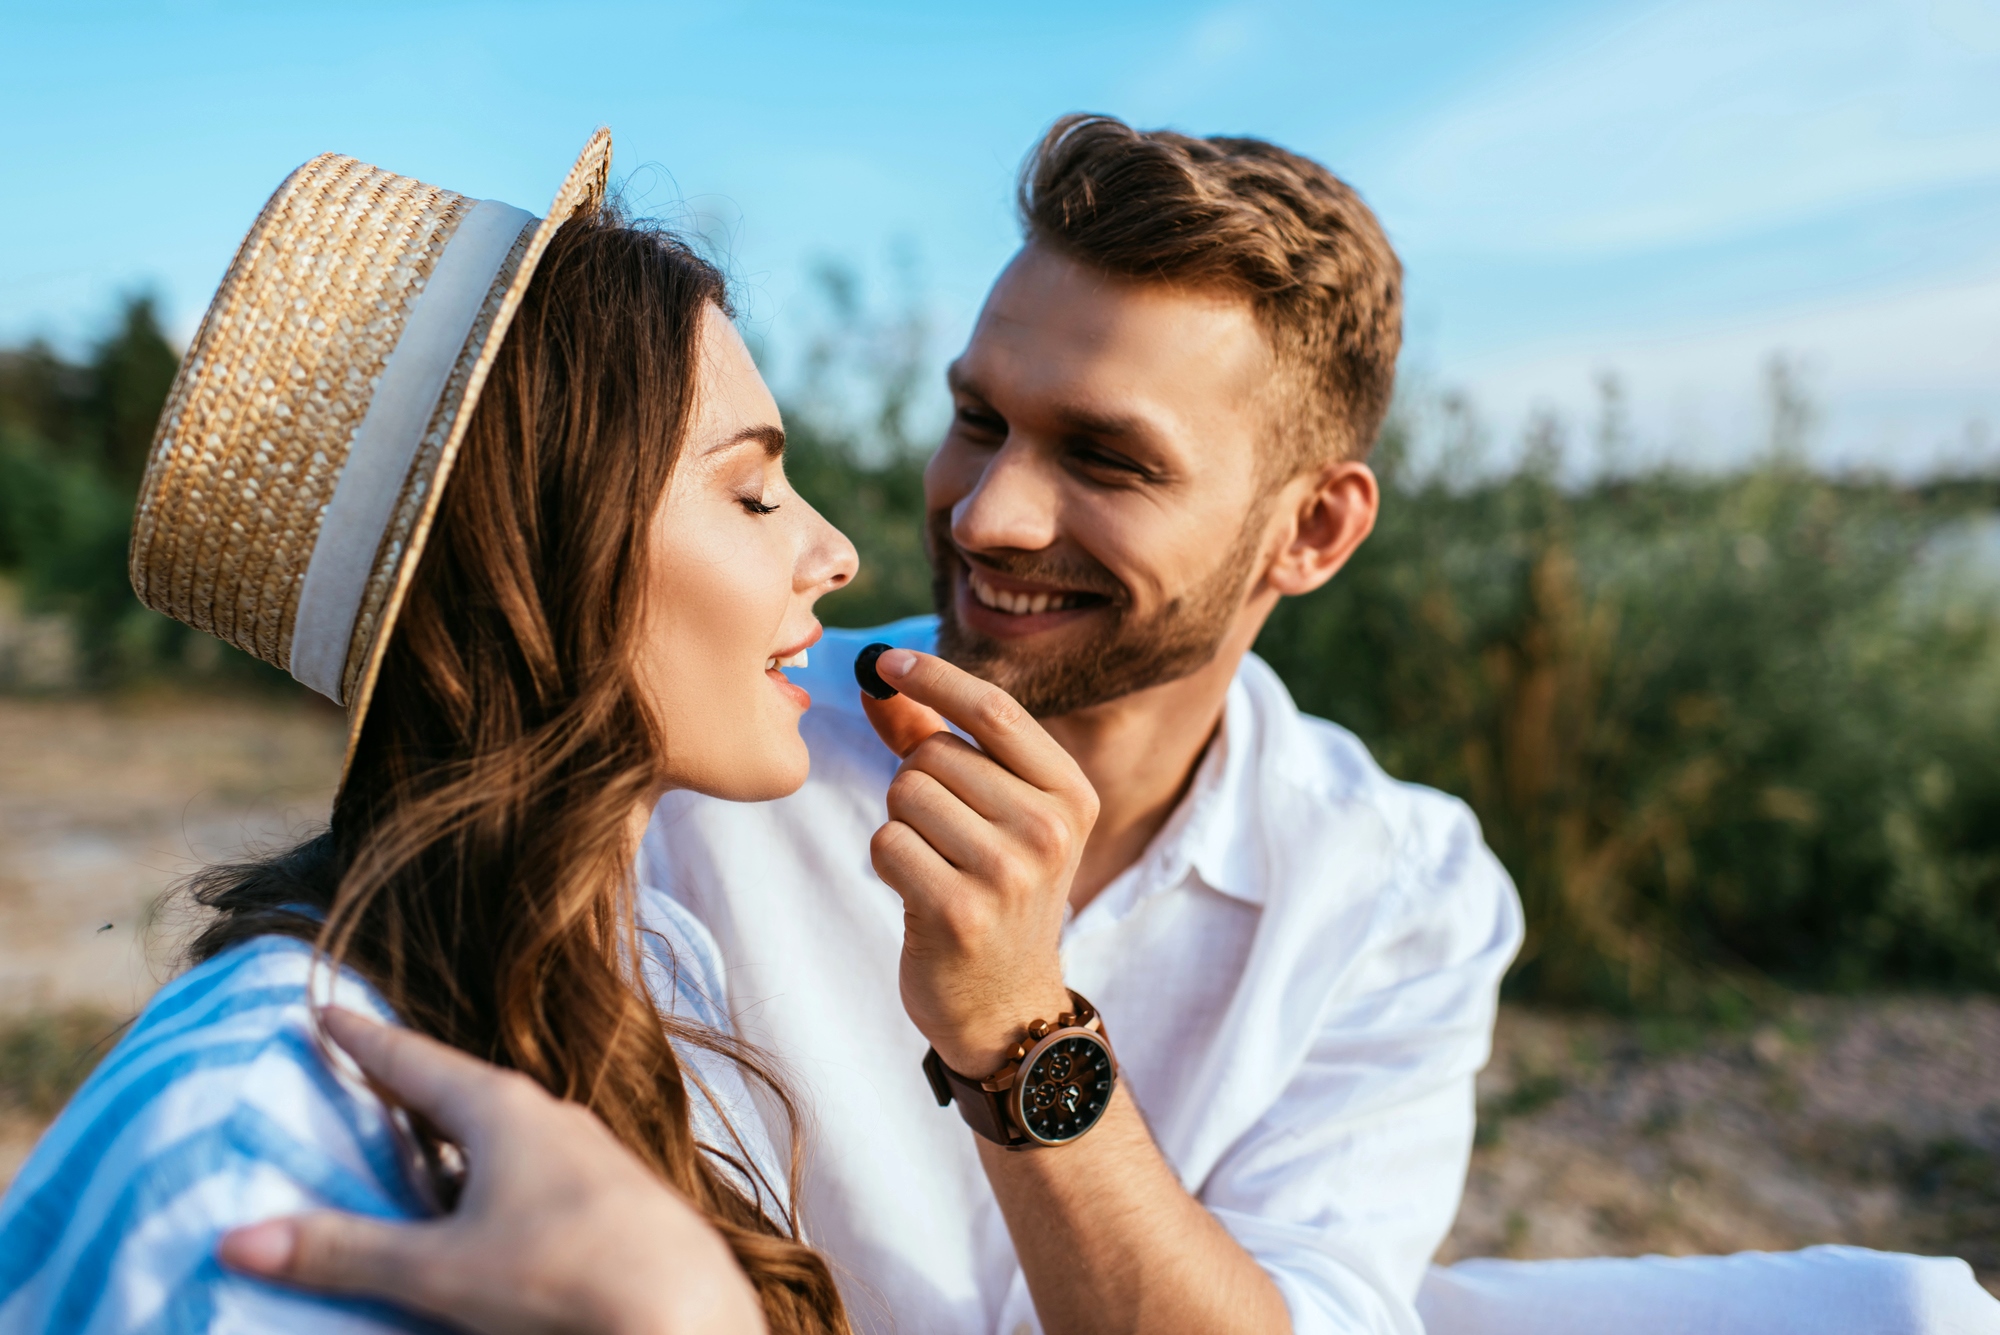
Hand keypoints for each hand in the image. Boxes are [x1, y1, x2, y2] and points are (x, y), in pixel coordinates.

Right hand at [216, 1009, 766, 1334]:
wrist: (686, 1313)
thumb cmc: (563, 1277)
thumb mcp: (438, 1269)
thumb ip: (342, 1252)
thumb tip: (235, 1237)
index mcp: (502, 1111)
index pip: (413, 1061)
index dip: (363, 1038)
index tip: (326, 1007)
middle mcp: (550, 1117)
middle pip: (461, 1088)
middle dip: (410, 1081)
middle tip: (362, 1068)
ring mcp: (590, 1155)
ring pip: (505, 1130)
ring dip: (458, 1132)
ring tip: (419, 1139)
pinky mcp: (613, 1196)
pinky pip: (536, 1167)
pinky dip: (495, 1171)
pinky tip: (490, 1203)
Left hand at [861, 649, 1098, 1075]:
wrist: (1007, 1006)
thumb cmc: (994, 893)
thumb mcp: (994, 815)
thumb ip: (941, 741)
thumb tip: (881, 682)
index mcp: (1071, 795)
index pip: (995, 709)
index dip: (936, 677)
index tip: (887, 662)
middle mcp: (1049, 829)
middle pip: (934, 753)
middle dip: (917, 783)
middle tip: (944, 837)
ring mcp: (1008, 872)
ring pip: (905, 794)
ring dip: (902, 824)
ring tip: (936, 865)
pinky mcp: (959, 911)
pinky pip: (887, 843)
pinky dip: (888, 863)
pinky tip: (919, 894)